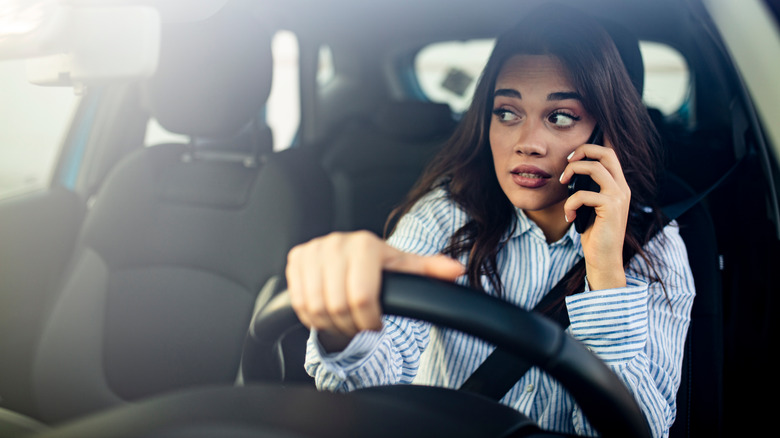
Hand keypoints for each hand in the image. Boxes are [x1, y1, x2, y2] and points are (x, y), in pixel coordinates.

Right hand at [286, 230, 464, 351]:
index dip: (369, 321)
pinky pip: (299, 303)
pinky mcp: (295, 259)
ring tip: (345, 321)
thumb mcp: (404, 268)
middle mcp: (335, 242)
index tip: (377, 324)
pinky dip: (312, 318)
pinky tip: (328, 313)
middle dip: (350, 325)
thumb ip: (430, 270)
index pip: (361, 298)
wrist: (347, 259)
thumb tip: (456, 270)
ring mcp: (312, 250)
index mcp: (364, 244)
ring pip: (315, 307)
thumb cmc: (378, 266)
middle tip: (360, 325)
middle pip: (337, 306)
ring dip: (331, 324)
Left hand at [559, 140, 629, 289]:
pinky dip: (570, 204)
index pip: (609, 154)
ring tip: (563, 184)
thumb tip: (571, 173)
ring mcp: (619, 197)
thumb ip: (588, 190)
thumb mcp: (591, 207)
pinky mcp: (611, 208)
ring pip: (594, 168)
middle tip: (567, 163)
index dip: (590, 149)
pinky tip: (570, 217)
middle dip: (583, 151)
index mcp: (619, 186)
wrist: (604, 260)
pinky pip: (583, 194)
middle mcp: (622, 188)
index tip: (571, 159)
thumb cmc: (595, 235)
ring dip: (572, 172)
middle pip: (606, 153)